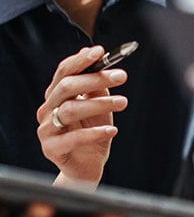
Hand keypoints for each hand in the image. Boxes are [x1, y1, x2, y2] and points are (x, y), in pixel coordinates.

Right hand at [36, 46, 128, 184]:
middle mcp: (47, 109)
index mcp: (57, 95)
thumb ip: (96, 83)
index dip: (81, 60)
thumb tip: (96, 54)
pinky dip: (95, 132)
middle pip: (67, 87)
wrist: (88, 164)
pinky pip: (74, 137)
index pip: (64, 72)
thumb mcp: (98, 103)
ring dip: (100, 104)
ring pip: (71, 109)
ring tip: (123, 102)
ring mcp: (47, 129)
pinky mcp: (51, 149)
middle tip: (122, 76)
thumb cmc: (93, 129)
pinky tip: (113, 130)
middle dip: (96, 78)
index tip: (101, 51)